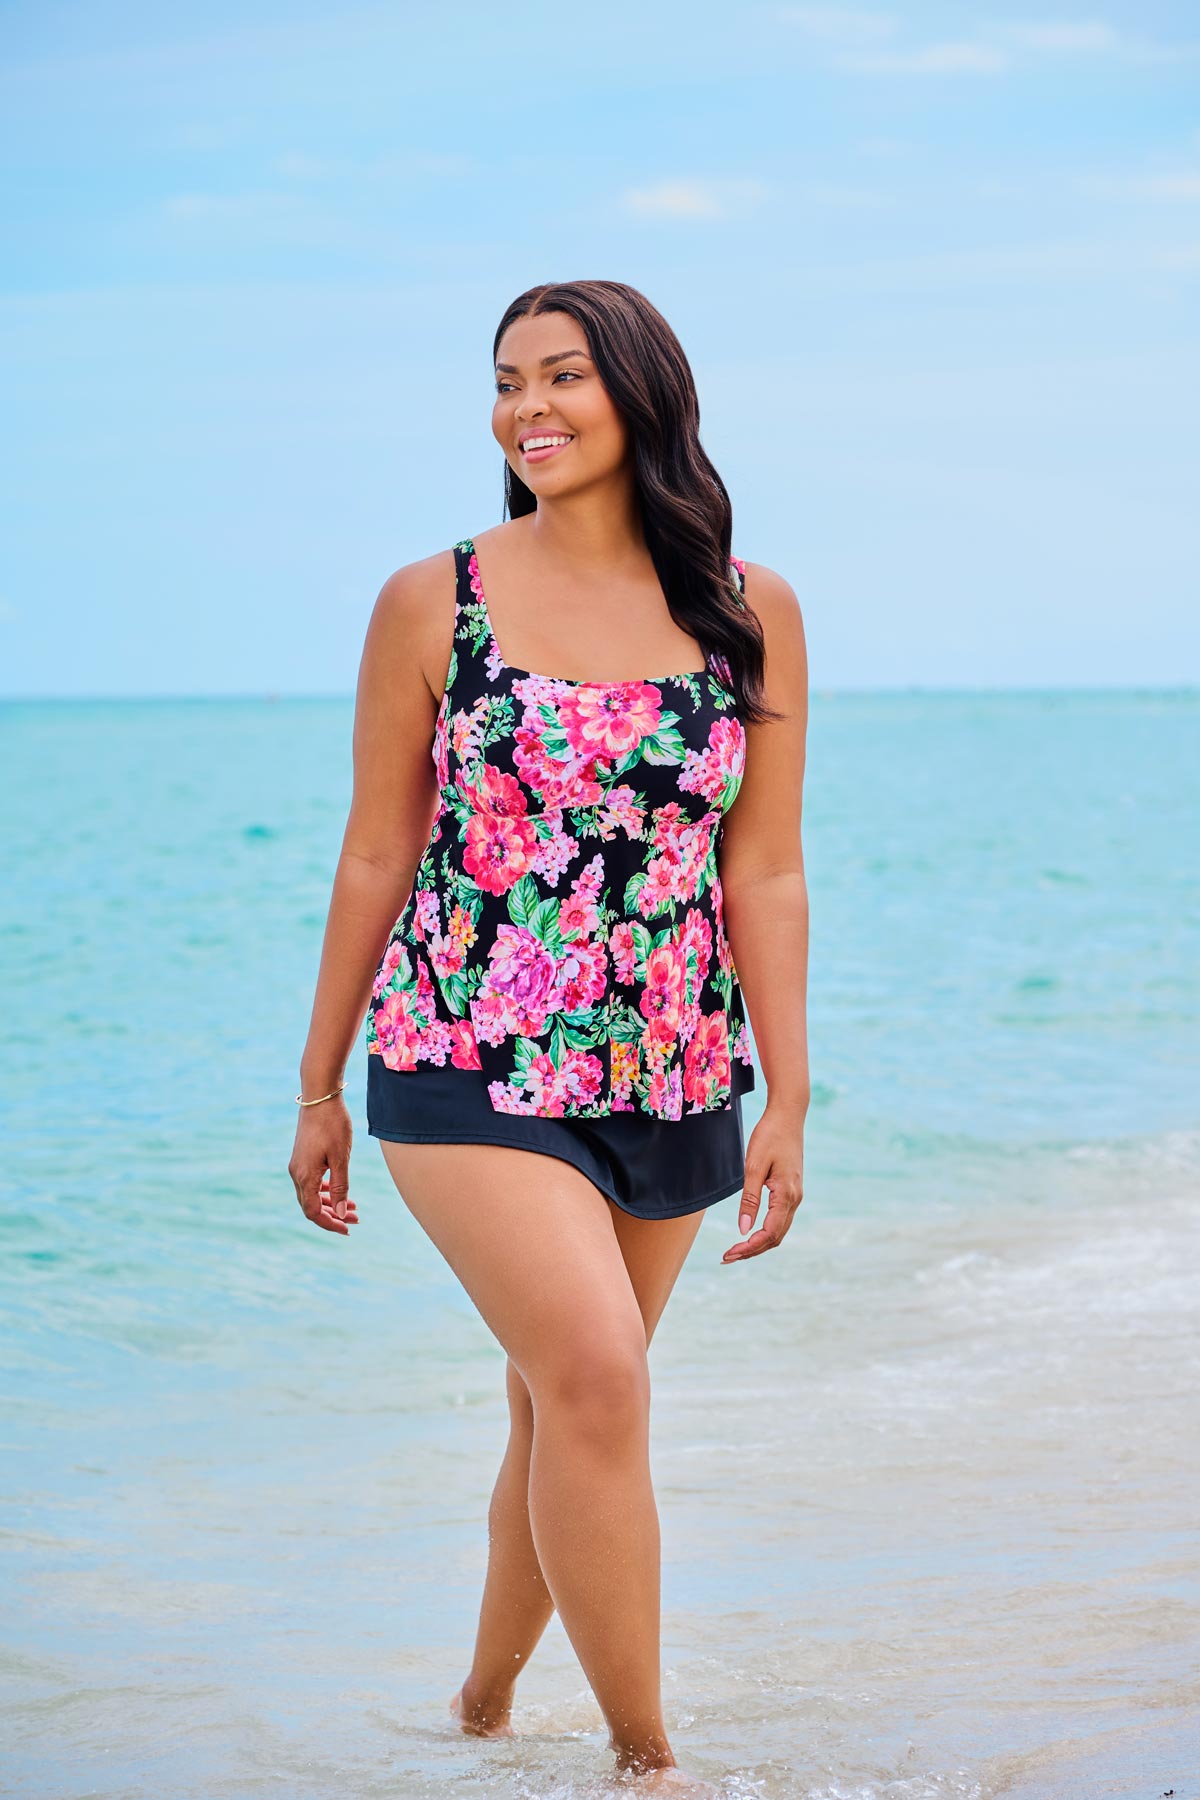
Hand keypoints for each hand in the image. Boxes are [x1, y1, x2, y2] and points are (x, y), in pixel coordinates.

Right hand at [289, 1096, 357, 1234]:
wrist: (320, 1097)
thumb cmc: (333, 1125)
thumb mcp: (340, 1158)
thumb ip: (339, 1187)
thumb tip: (340, 1214)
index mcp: (305, 1176)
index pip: (313, 1212)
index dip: (330, 1223)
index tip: (348, 1228)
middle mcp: (296, 1173)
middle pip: (311, 1206)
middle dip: (333, 1215)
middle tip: (356, 1219)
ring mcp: (297, 1165)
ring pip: (311, 1194)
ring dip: (330, 1203)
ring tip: (353, 1206)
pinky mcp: (302, 1157)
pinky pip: (310, 1182)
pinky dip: (324, 1190)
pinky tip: (337, 1190)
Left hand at [722, 1099, 804, 1262]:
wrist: (788, 1115)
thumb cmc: (769, 1136)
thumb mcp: (753, 1167)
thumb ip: (749, 1200)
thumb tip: (742, 1229)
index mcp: (786, 1195)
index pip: (768, 1233)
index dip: (748, 1248)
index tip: (728, 1254)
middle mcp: (795, 1199)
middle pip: (775, 1237)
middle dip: (751, 1250)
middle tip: (727, 1258)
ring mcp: (795, 1195)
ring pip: (779, 1230)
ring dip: (758, 1243)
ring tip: (736, 1250)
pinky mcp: (791, 1190)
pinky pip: (780, 1219)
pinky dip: (765, 1231)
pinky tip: (750, 1232)